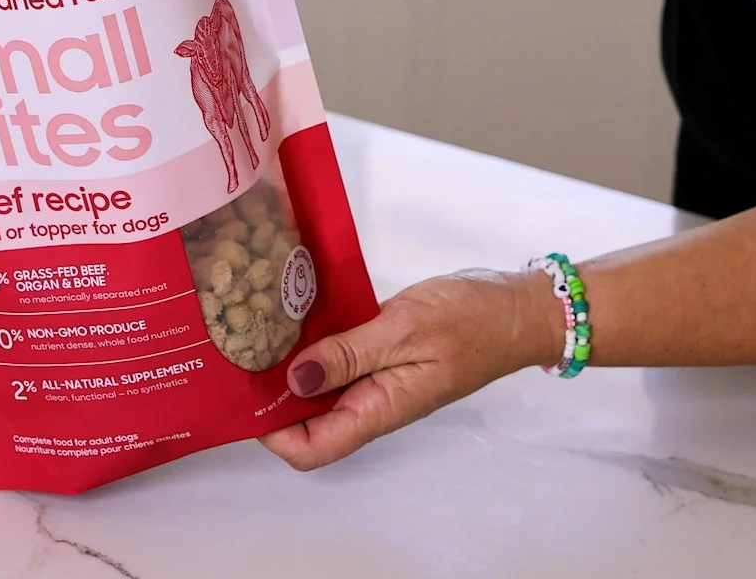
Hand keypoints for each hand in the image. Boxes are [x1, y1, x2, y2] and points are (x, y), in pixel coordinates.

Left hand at [260, 269, 562, 470]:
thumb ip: (349, 354)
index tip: (245, 396)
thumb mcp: (404, 330)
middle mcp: (372, 402)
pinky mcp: (379, 354)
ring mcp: (376, 379)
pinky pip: (336, 359)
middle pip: (307, 421)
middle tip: (238, 352)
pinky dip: (313, 343)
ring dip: (288, 367)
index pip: (313, 448)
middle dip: (272, 397)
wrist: (517, 308)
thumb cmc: (471, 321)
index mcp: (378, 409)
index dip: (273, 434)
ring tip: (254, 329)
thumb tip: (294, 379)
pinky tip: (291, 314)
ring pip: (318, 388)